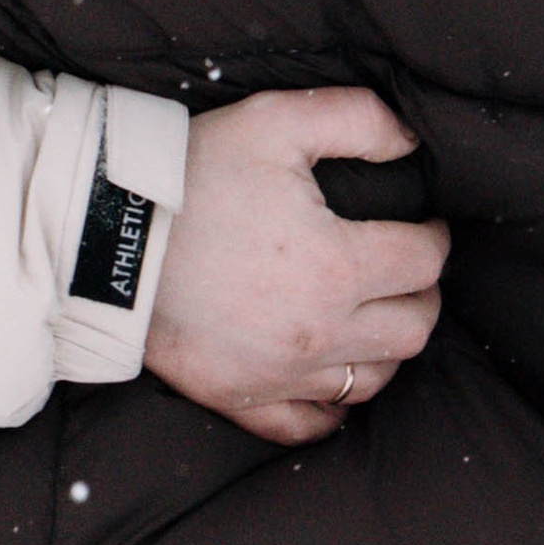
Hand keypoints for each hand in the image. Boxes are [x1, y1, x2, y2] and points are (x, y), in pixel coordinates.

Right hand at [145, 87, 448, 445]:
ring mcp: (280, 374)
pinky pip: (309, 425)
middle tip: (407, 267)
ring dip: (386, 345)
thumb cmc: (196, 174)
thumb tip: (412, 142)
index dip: (435, 237)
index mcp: (336, 265)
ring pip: (373, 379)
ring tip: (373, 311)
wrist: (107, 237)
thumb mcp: (278, 120)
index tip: (427, 224)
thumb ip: (358, 119)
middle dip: (422, 293)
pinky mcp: (240, 398)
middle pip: (413, 329)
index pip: (424, 261)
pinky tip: (335, 377)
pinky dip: (334, 406)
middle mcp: (318, 332)